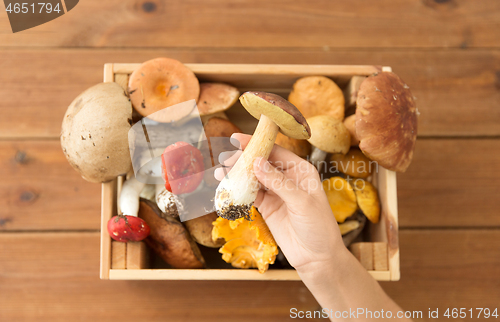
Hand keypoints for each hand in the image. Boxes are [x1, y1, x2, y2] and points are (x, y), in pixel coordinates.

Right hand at [215, 133, 344, 270]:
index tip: (238, 140)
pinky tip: (226, 189)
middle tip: (225, 161)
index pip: (276, 151)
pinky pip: (250, 195)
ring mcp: (276, 193)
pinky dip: (238, 192)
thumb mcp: (302, 202)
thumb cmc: (319, 227)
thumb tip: (256, 162)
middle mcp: (287, 178)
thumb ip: (278, 182)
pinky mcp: (267, 207)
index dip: (257, 144)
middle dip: (243, 160)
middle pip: (261, 163)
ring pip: (253, 178)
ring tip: (220, 174)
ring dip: (237, 176)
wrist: (317, 258)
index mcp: (301, 170)